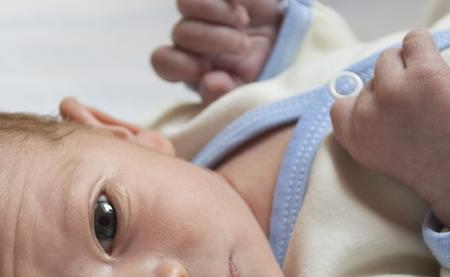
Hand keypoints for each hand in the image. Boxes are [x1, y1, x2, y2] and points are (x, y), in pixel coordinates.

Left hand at [151, 0, 282, 103]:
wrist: (287, 40)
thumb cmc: (259, 70)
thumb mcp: (245, 90)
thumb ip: (224, 94)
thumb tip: (208, 83)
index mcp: (189, 64)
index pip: (162, 61)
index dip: (181, 64)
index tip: (208, 70)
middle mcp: (189, 36)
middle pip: (180, 33)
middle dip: (214, 40)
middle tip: (244, 46)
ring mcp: (201, 9)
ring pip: (186, 4)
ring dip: (217, 13)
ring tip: (242, 22)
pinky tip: (242, 4)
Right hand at [331, 29, 449, 227]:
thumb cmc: (429, 166)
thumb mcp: (378, 156)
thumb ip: (363, 130)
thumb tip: (364, 101)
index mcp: (353, 137)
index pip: (340, 106)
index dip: (363, 102)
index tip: (381, 108)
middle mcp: (367, 114)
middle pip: (369, 81)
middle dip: (390, 88)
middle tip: (416, 106)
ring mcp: (393, 91)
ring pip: (389, 59)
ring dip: (406, 67)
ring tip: (427, 87)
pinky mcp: (423, 74)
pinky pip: (414, 40)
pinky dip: (422, 46)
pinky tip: (432, 65)